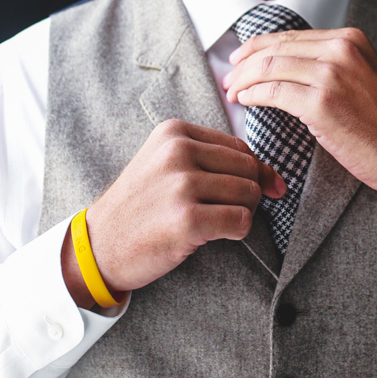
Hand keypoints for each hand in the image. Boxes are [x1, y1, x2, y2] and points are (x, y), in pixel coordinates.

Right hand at [62, 119, 285, 307]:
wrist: (100, 244)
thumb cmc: (140, 206)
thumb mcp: (164, 165)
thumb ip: (211, 160)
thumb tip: (276, 180)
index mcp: (174, 133)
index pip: (239, 148)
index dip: (252, 173)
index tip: (245, 192)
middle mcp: (177, 152)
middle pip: (249, 169)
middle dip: (248, 194)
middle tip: (222, 211)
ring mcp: (181, 185)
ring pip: (250, 195)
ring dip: (241, 214)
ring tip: (211, 222)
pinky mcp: (187, 219)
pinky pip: (241, 221)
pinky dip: (235, 232)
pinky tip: (210, 235)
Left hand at [222, 26, 376, 195]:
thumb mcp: (360, 76)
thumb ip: (327, 63)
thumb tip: (280, 63)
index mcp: (349, 39)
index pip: (288, 36)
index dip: (256, 47)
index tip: (238, 60)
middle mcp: (340, 50)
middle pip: (274, 49)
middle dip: (243, 64)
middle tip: (228, 79)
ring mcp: (331, 75)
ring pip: (269, 68)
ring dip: (243, 81)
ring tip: (233, 93)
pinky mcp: (322, 103)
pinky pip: (273, 93)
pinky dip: (253, 96)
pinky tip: (245, 102)